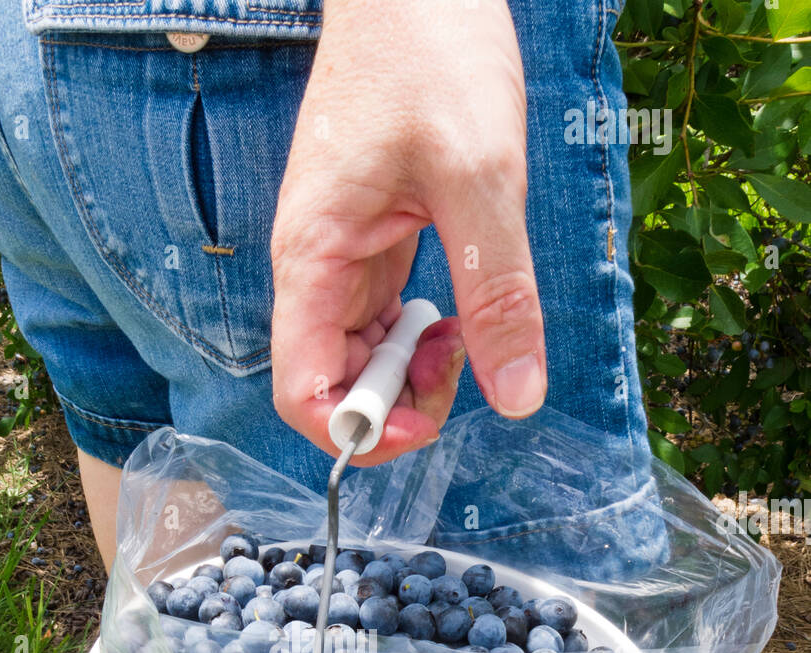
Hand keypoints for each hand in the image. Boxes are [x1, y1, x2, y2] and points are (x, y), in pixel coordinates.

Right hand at [270, 0, 545, 463]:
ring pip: (362, 357)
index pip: (303, 391)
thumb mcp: (481, 176)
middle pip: (334, 385)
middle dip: (399, 402)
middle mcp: (316, 268)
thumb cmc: (431, 52)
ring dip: (414, 373)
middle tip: (467, 364)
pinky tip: (462, 310)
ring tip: (469, 332)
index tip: (426, 420)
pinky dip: (423, 336)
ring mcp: (342, 257)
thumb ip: (499, 293)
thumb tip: (518, 397)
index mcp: (314, 258)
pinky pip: (384, 320)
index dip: (360, 430)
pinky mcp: (372, 243)